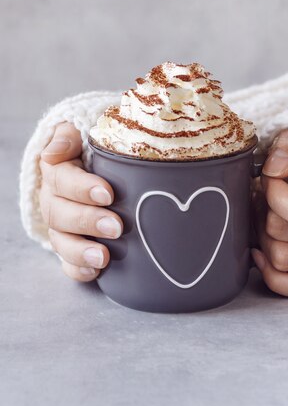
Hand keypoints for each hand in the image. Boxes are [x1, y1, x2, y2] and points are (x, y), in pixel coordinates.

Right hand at [39, 122, 122, 281]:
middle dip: (87, 221)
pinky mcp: (73, 246)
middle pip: (59, 213)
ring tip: (104, 257)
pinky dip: (79, 270)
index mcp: (57, 171)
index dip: (81, 187)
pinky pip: (67, 264)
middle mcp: (55, 200)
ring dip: (81, 250)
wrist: (111, 168)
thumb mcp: (84, 133)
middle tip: (116, 226)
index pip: (61, 178)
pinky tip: (96, 272)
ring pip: (61, 241)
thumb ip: (69, 136)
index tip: (108, 194)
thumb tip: (53, 152)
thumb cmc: (99, 148)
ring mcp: (62, 226)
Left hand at [251, 130, 287, 297]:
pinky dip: (274, 276)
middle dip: (264, 210)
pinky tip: (259, 251)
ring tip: (267, 212)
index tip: (274, 174)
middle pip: (283, 236)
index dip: (277, 194)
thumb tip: (273, 170)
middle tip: (265, 191)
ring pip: (283, 260)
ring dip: (263, 237)